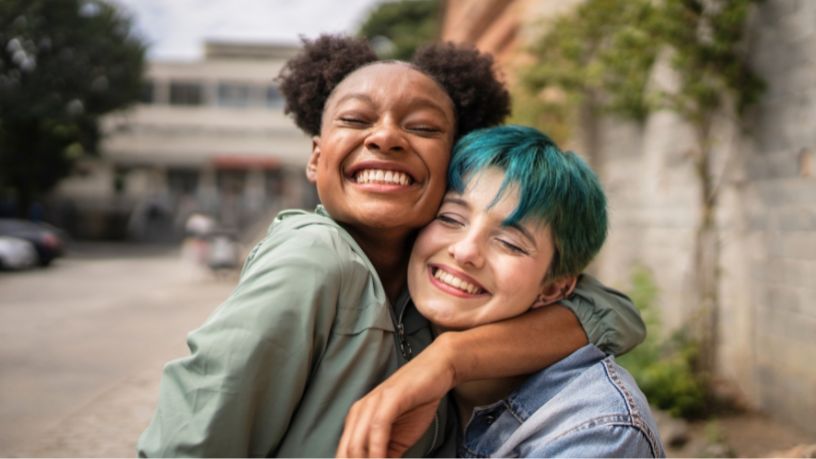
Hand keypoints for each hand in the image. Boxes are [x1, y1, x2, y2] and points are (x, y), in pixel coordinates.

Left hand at [336, 334, 457, 457]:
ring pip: (357, 443)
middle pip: (347, 452)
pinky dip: (377, 450)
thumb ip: (385, 454)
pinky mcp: (388, 398)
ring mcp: (372, 404)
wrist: (436, 371)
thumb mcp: (398, 437)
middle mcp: (359, 411)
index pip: (345, 454)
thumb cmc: (417, 402)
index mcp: (357, 420)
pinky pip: (377, 428)